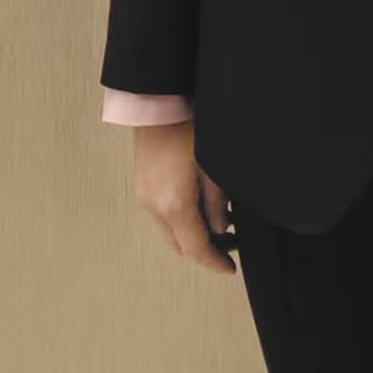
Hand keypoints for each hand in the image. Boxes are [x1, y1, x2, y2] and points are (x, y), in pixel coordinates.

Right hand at [130, 120, 237, 275]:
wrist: (158, 104)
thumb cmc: (187, 127)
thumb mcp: (212, 166)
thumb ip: (216, 203)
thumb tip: (221, 228)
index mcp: (173, 204)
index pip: (196, 248)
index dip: (214, 262)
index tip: (230, 268)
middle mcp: (154, 206)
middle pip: (180, 245)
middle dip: (204, 250)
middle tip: (229, 245)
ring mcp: (144, 196)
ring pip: (170, 232)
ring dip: (190, 235)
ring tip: (217, 223)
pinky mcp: (141, 186)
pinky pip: (161, 215)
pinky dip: (179, 220)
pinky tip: (197, 207)